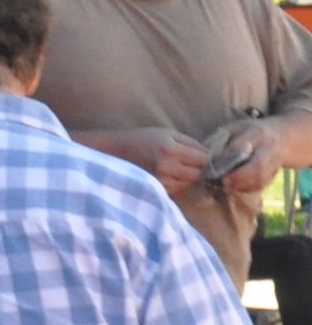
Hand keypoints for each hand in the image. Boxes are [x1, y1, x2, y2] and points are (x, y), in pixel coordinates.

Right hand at [97, 127, 214, 194]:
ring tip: (178, 168)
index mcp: (170, 150)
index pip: (204, 159)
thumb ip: (191, 143)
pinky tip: (169, 176)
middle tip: (192, 163)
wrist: (113, 153)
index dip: (207, 157)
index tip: (203, 155)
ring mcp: (159, 181)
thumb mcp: (167, 133)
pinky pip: (176, 190)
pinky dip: (177, 184)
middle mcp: (165, 168)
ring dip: (188, 177)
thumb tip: (211, 154)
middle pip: (198, 174)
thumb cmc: (142, 139)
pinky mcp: (154, 190)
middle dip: (198, 168)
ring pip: (188, 184)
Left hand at [205, 120, 283, 200]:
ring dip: (242, 186)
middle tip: (223, 184)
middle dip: (238, 178)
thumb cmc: (248, 132)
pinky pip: (263, 184)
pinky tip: (237, 188)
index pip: (241, 149)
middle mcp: (269, 146)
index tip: (213, 171)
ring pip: (261, 178)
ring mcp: (276, 160)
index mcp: (256, 133)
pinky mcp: (276, 172)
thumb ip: (216, 141)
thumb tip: (198, 157)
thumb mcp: (232, 129)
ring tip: (226, 188)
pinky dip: (249, 188)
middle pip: (257, 166)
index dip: (226, 162)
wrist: (282, 135)